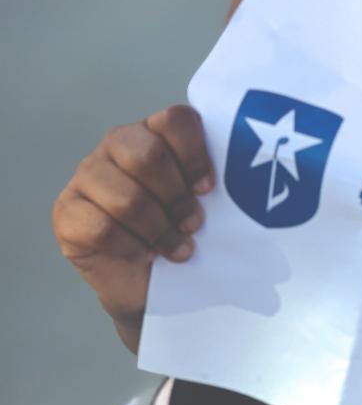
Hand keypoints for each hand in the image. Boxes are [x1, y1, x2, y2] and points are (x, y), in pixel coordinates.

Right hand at [52, 105, 213, 352]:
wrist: (155, 286)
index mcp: (155, 131)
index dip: (196, 156)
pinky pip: (100, 226)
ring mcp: (86, 176)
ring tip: (176, 247)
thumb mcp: (207, 202)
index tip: (210, 190)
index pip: (175, 119)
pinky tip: (145, 254)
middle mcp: (117, 144)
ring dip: (158, 228)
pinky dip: (131, 246)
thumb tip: (251, 174)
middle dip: (176, 197)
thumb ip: (214, 178)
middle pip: (147, 155)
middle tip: (194, 224)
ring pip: (124, 195)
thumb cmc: (185, 233)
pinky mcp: (66, 212)